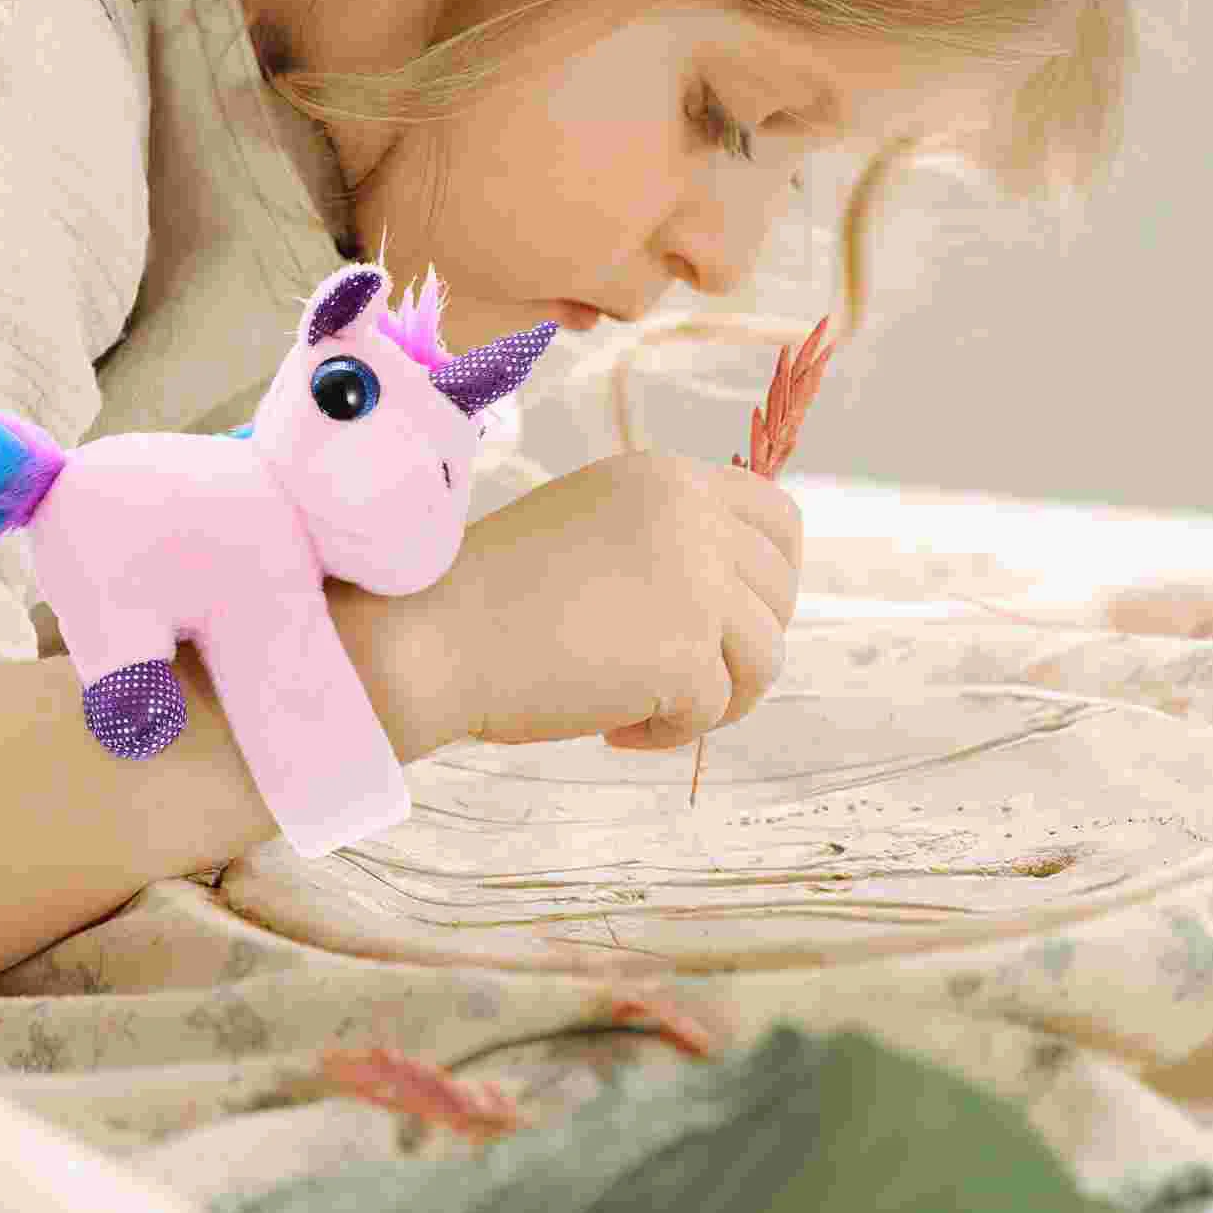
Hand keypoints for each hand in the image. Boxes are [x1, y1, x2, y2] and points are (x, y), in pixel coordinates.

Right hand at [428, 447, 802, 750]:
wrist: (431, 634)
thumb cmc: (486, 595)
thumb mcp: (588, 529)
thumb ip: (659, 543)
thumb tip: (727, 604)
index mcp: (667, 479)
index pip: (776, 518)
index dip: (770, 578)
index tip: (730, 622)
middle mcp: (692, 517)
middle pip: (780, 593)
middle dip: (741, 647)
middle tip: (678, 679)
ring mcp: (696, 582)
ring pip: (764, 657)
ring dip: (714, 697)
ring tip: (645, 711)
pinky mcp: (685, 652)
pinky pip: (712, 710)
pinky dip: (668, 733)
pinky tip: (613, 730)